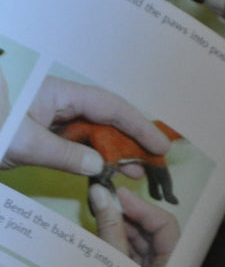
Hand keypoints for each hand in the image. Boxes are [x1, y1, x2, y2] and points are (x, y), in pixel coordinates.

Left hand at [2, 78, 169, 176]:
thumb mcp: (22, 143)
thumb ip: (65, 156)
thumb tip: (101, 167)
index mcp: (54, 92)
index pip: (108, 106)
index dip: (138, 126)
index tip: (160, 146)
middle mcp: (54, 101)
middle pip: (103, 118)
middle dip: (130, 141)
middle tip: (154, 165)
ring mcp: (46, 117)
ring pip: (90, 132)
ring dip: (114, 153)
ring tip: (135, 174)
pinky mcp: (37, 133)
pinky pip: (73, 143)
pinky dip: (92, 158)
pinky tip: (104, 172)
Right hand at [90, 184, 180, 266]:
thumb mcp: (115, 264)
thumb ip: (110, 230)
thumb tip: (100, 193)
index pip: (166, 224)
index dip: (141, 206)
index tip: (116, 193)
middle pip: (154, 233)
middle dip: (128, 216)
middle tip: (102, 200)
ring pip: (142, 244)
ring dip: (120, 228)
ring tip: (98, 213)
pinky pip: (134, 257)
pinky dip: (118, 244)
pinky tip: (102, 232)